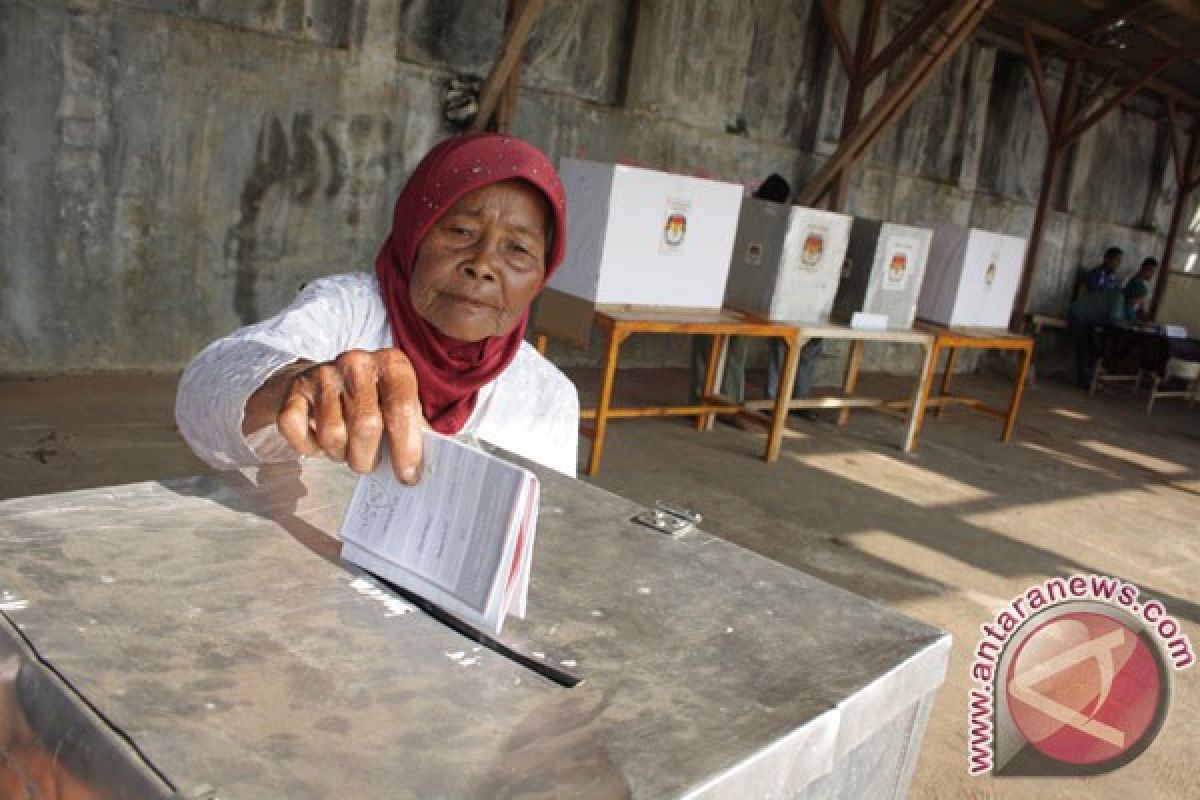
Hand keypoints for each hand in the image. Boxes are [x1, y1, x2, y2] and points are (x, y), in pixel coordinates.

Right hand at [245, 349, 425, 483]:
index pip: (403, 409)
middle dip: (368, 458)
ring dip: (339, 453)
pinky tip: (318, 439)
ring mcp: (323, 373)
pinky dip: (309, 447)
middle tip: (368, 465)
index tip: (407, 477)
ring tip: (345, 446)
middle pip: (366, 426)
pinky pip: (298, 431)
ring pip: (333, 434)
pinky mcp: (295, 388)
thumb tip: (428, 467)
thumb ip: (416, 431)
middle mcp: (357, 362)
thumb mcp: (398, 406)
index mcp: (392, 363)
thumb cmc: (370, 402)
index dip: (407, 449)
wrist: (320, 380)